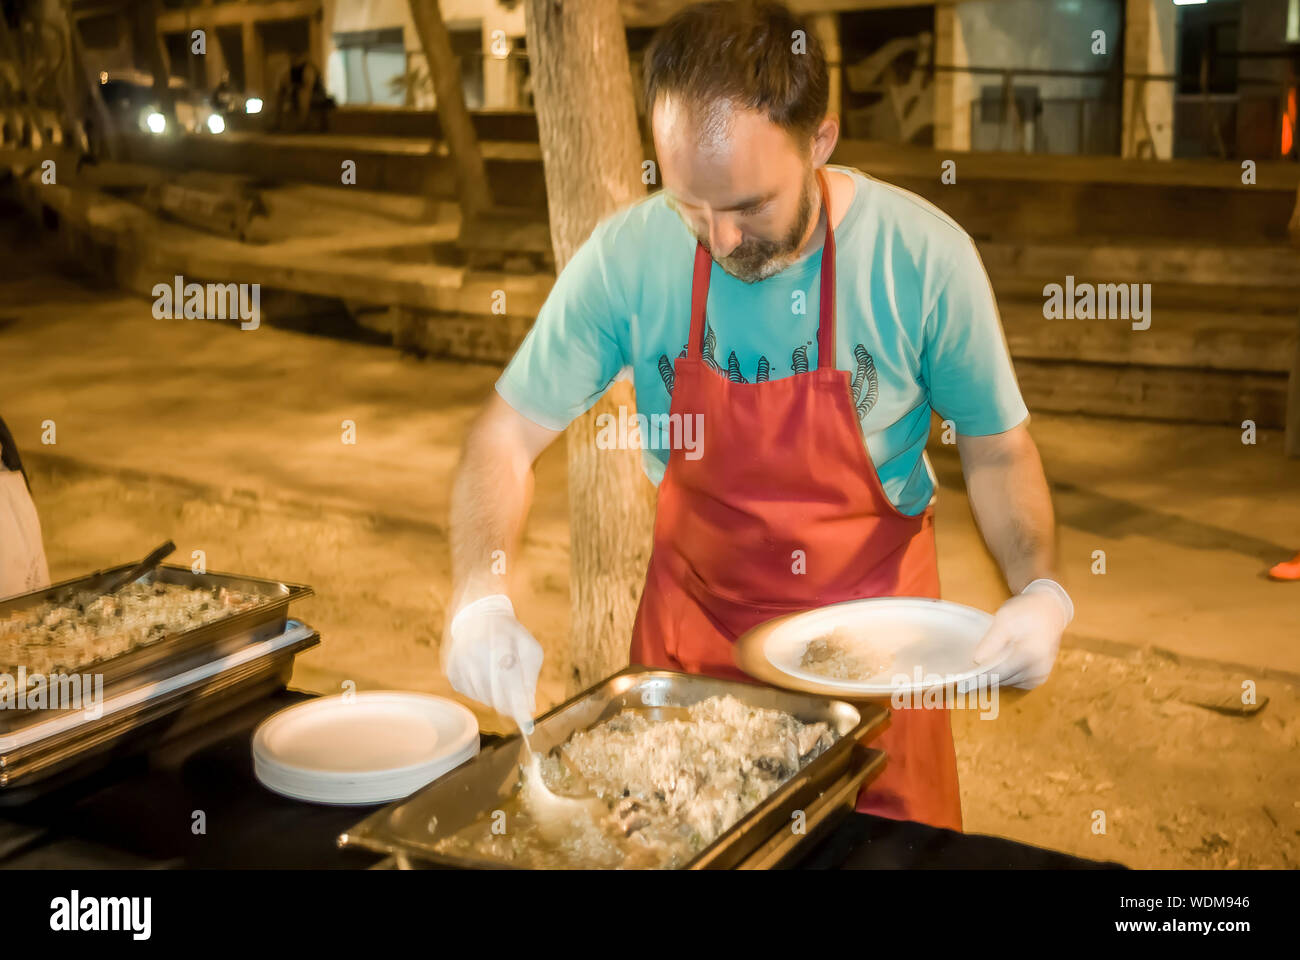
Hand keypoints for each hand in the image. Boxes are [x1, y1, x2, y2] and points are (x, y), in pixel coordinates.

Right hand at [444, 594, 542, 732]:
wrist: (477, 615)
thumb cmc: (509, 634)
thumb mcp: (529, 648)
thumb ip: (530, 677)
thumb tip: (529, 707)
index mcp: (497, 642)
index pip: (510, 681)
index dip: (518, 705)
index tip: (527, 725)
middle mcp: (474, 652)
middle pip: (494, 693)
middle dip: (510, 706)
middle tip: (519, 712)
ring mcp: (460, 662)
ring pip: (482, 697)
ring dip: (497, 698)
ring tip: (502, 681)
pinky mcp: (451, 671)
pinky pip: (471, 694)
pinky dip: (482, 693)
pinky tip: (486, 677)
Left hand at [972, 579, 1072, 689]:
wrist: (1050, 611)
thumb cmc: (1027, 612)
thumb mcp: (1005, 619)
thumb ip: (992, 641)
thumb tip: (977, 660)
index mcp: (1030, 654)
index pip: (997, 673)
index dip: (977, 678)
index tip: (961, 681)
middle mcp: (1037, 670)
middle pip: (1001, 680)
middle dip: (983, 676)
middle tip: (965, 675)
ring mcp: (1039, 676)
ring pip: (1006, 683)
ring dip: (993, 676)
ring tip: (984, 663)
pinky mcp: (1038, 678)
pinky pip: (1014, 682)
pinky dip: (1004, 675)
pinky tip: (999, 663)